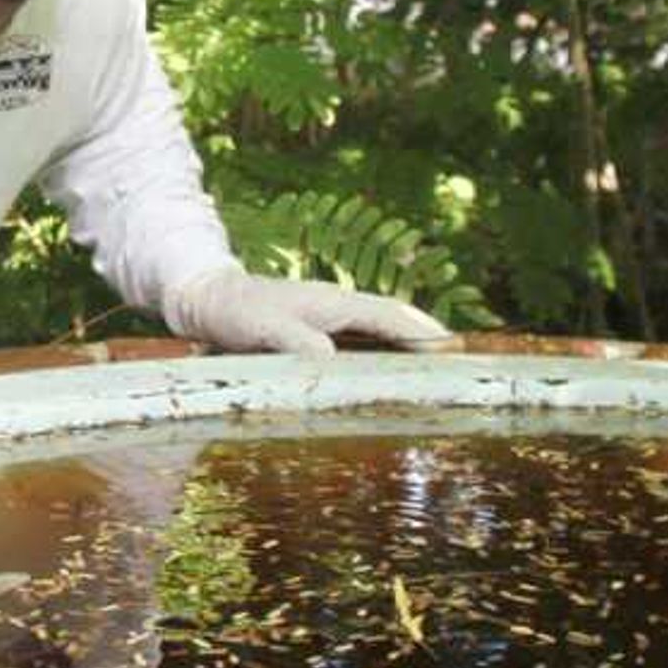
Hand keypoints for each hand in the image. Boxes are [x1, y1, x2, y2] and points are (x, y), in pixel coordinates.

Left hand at [164, 265, 454, 357]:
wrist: (206, 296)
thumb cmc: (236, 312)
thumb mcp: (263, 329)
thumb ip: (296, 344)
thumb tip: (332, 364)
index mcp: (335, 303)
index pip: (390, 317)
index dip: (422, 334)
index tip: (454, 347)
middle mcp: (339, 306)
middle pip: (394, 321)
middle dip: (426, 338)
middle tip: (460, 358)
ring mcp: (329, 316)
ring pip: (379, 330)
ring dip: (406, 346)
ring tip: (435, 368)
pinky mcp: (317, 329)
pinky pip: (361, 340)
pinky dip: (382, 351)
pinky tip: (385, 371)